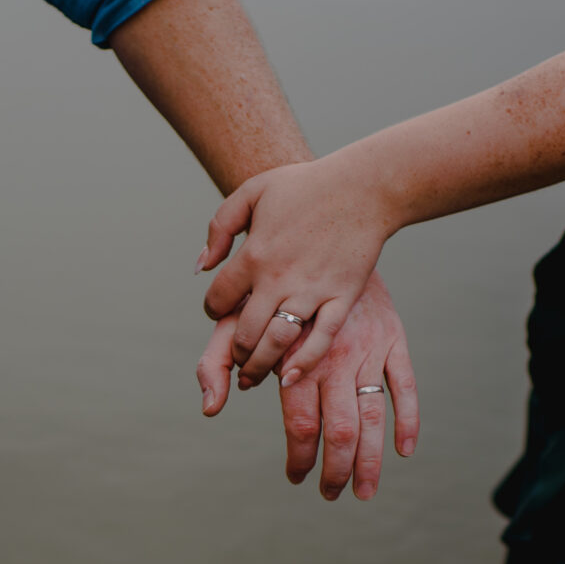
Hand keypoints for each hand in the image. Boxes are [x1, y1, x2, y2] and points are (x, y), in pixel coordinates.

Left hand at [195, 150, 396, 387]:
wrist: (363, 187)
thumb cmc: (306, 186)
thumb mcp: (252, 192)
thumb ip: (219, 227)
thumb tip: (201, 266)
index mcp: (253, 254)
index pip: (218, 298)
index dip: (214, 309)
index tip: (221, 311)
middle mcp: (278, 278)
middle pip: (244, 332)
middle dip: (235, 352)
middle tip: (236, 357)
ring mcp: (311, 291)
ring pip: (276, 343)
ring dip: (259, 366)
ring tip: (252, 375)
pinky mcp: (341, 298)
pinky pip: (320, 340)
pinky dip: (302, 364)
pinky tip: (288, 377)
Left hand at [198, 271, 418, 500]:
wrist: (323, 225)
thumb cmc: (269, 278)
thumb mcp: (234, 314)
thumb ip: (218, 361)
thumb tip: (210, 407)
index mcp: (294, 354)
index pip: (299, 422)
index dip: (298, 457)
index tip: (295, 477)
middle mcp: (334, 355)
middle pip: (340, 428)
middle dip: (336, 471)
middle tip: (330, 495)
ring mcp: (368, 348)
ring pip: (373, 416)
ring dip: (370, 460)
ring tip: (363, 492)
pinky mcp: (394, 337)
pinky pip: (406, 385)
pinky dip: (409, 420)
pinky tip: (404, 450)